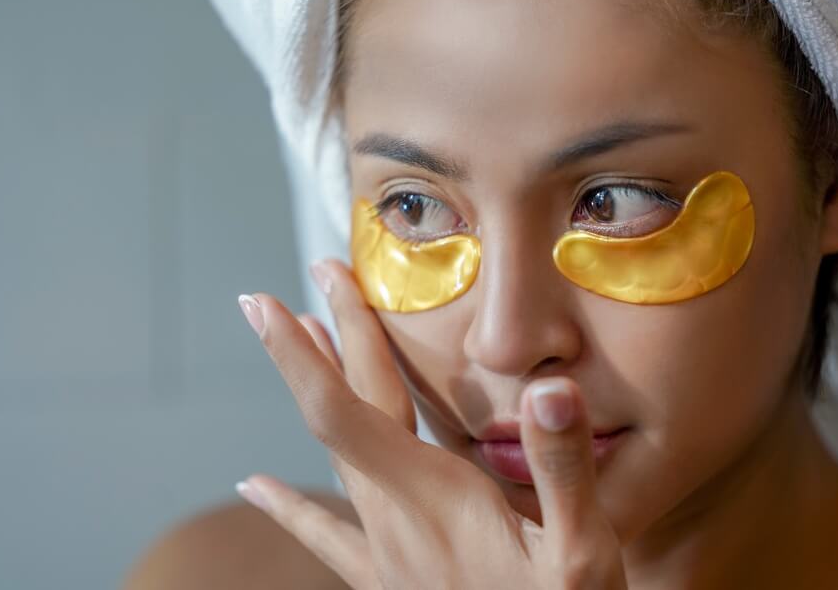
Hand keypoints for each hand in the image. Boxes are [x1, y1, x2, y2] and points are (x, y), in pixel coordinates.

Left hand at [236, 259, 626, 588]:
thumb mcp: (583, 556)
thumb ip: (564, 474)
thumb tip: (550, 389)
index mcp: (433, 497)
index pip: (346, 410)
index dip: (299, 355)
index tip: (261, 304)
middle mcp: (395, 515)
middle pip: (345, 411)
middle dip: (322, 339)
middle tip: (305, 278)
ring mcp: (385, 549)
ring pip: (338, 453)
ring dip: (318, 391)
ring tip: (299, 338)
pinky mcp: (387, 579)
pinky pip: (327, 531)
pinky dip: (290, 502)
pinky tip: (254, 486)